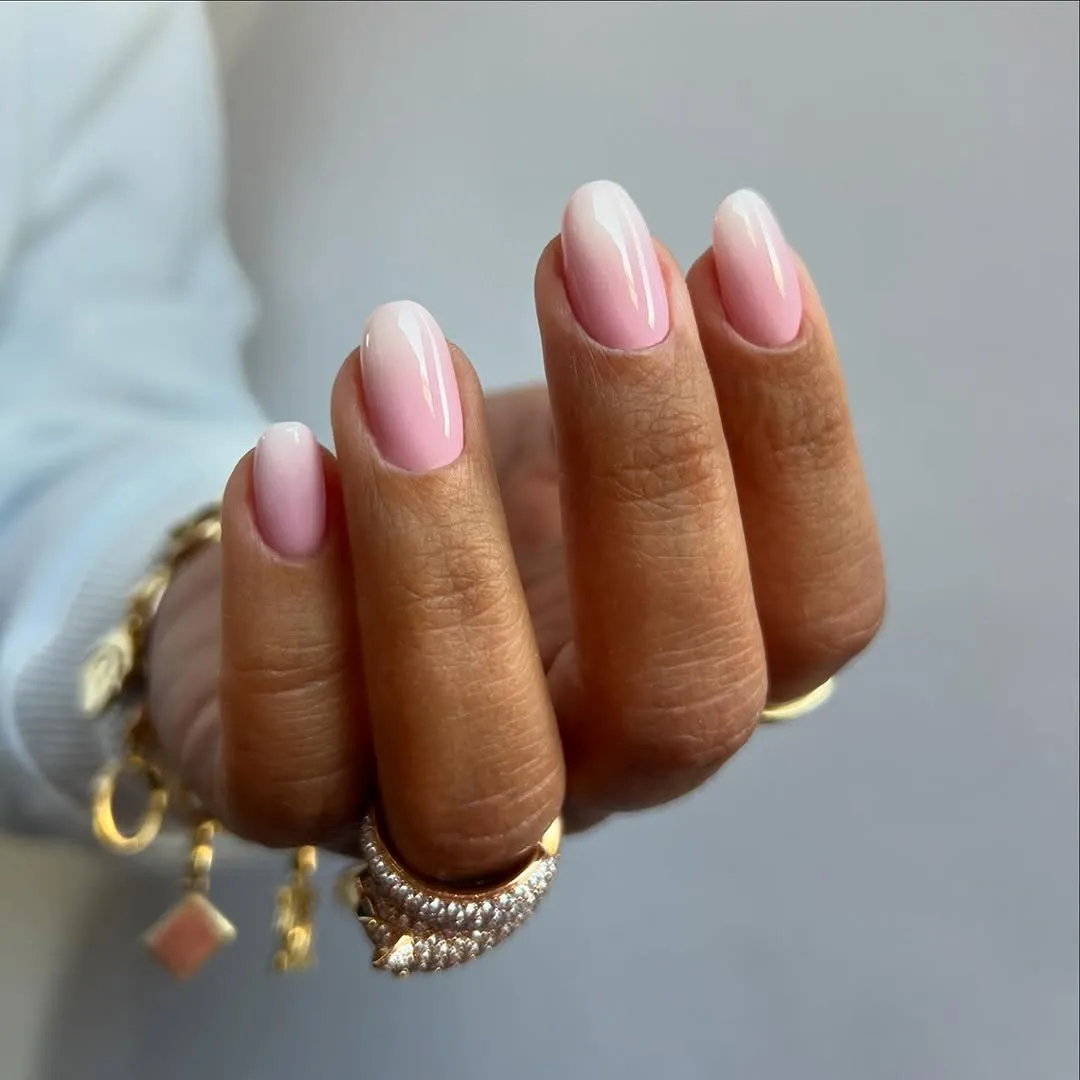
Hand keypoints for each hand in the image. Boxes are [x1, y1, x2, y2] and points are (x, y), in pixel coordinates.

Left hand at [148, 184, 884, 879]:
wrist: (315, 566)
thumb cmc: (476, 503)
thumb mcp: (565, 448)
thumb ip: (623, 412)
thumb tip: (639, 283)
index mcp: (701, 674)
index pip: (820, 611)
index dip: (803, 433)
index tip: (738, 243)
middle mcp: (598, 768)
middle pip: (679, 701)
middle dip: (651, 465)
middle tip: (584, 256)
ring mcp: (446, 814)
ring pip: (483, 768)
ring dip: (445, 546)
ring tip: (397, 349)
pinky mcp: (301, 803)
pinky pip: (291, 765)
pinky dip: (286, 613)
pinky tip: (281, 459)